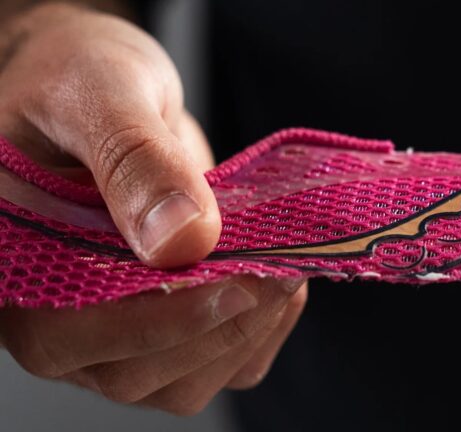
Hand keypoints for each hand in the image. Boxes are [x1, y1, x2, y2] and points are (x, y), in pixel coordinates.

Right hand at [0, 4, 306, 413]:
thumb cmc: (80, 77)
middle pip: (134, 374)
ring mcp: (113, 325)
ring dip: (247, 332)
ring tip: (283, 267)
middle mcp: (56, 311)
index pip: (65, 335)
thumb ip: (133, 159)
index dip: (155, 324)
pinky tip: (279, 282)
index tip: (233, 285)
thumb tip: (181, 238)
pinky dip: (261, 332)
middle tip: (280, 266)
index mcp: (13, 262)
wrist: (108, 88)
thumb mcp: (99, 91)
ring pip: (182, 381)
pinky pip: (217, 361)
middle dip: (218, 327)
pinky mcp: (164, 320)